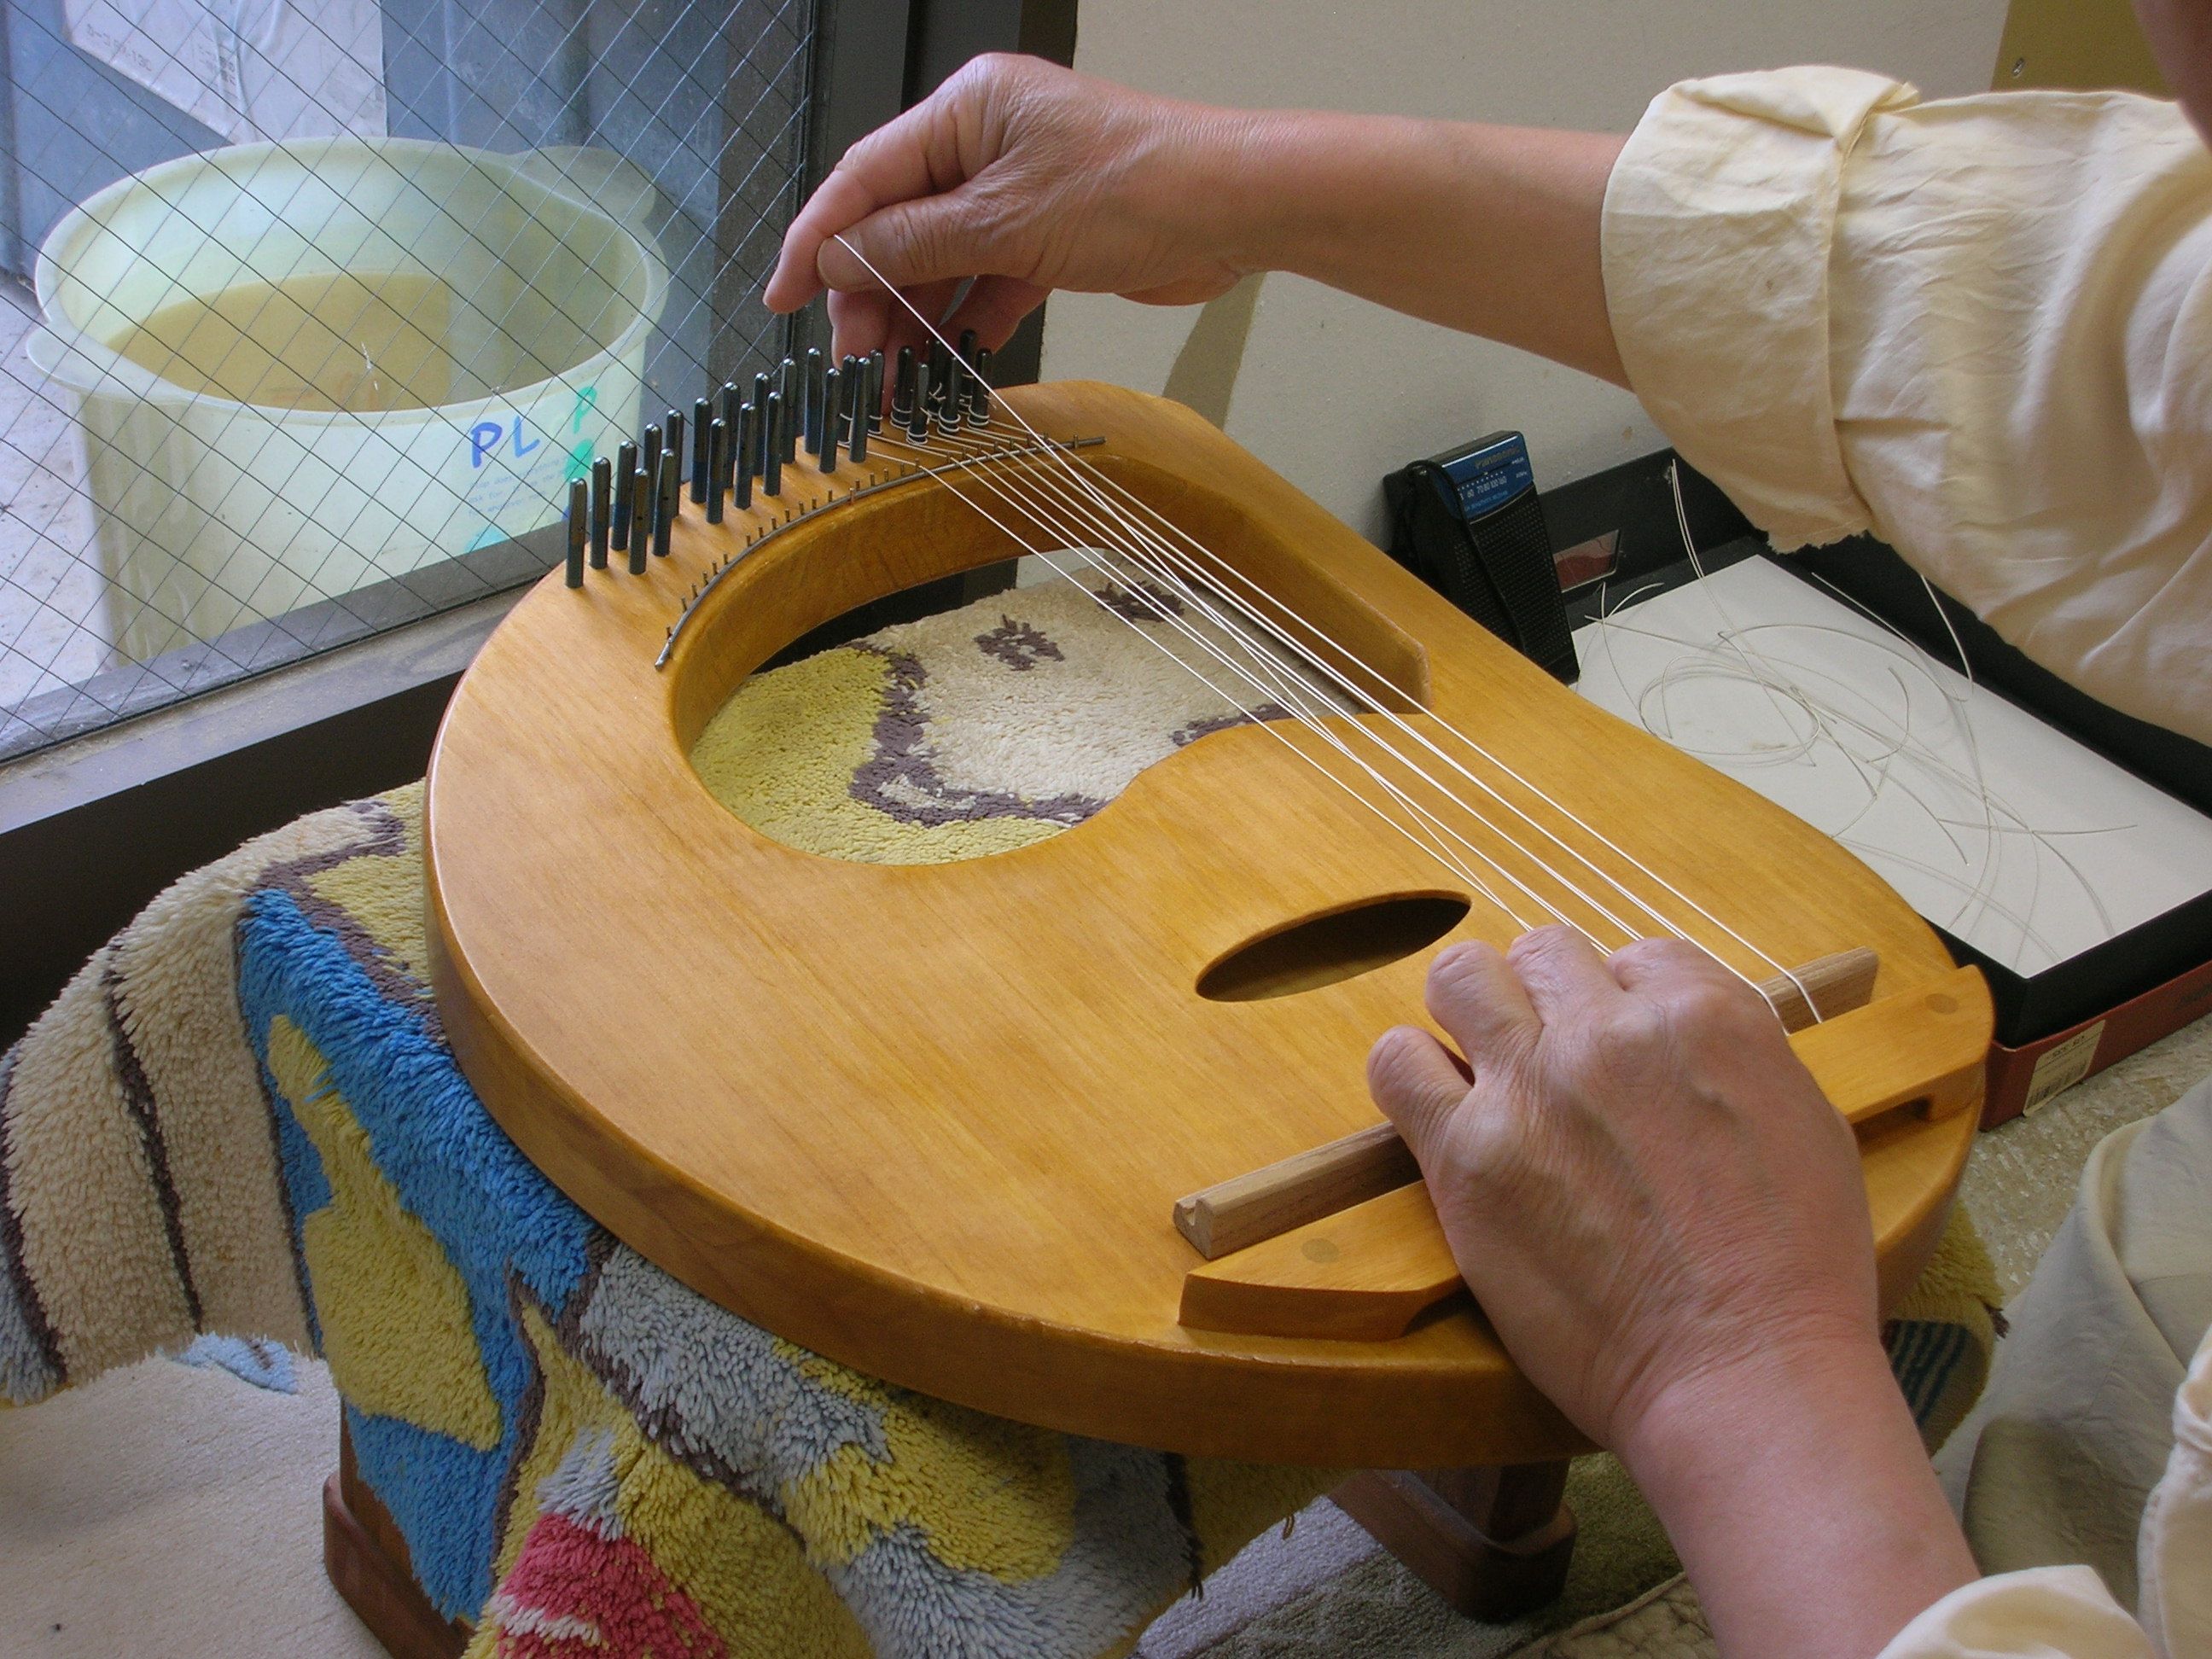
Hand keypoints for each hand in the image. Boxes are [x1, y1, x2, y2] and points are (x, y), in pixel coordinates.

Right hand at [766, 55, 1258, 363]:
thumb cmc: (1132, 190)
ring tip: (889, 378)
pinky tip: (945, 363)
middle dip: (868, 291)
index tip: (782, 296)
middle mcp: (987, 144)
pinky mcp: (1050, 238)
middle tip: (851, 357)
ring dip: (913, 318)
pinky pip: (987, 282)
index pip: (866, 176)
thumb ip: (914, 243)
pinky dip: (965, 321)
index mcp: (967, 110)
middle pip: (899, 223)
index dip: (816, 239)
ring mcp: (1019, 192)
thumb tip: (837, 259)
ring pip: (942, 260)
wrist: (1233, 212)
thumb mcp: (1005, 221)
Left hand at [1367, 926, 1875, 1448]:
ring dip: (1473, 1015)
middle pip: (1545, 955)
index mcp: (1705, 1015)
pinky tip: (1440, 1113)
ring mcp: (1532, 1089)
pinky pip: (1398, 1063)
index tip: (1623, 1059)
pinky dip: (1412, 1075)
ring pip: (1464, 978)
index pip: (1636, 959)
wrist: (1745, 1377)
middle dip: (1549, 1002)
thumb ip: (1734, 1054)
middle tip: (1555, 1067)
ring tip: (1490, 1074)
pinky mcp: (1466, 1155)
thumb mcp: (1805, 1121)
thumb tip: (1679, 1027)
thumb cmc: (1794, 1273)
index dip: (1625, 1007)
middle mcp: (1612, 1034)